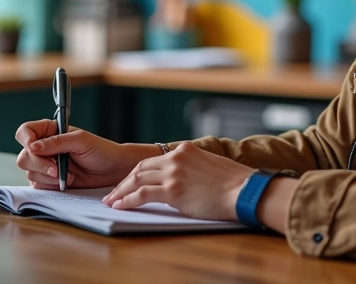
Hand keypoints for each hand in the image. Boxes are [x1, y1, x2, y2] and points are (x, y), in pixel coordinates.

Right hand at [15, 119, 158, 189]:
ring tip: (68, 175)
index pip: (26, 131)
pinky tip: (66, 182)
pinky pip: (37, 186)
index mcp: (51, 131)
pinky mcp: (48, 181)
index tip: (33, 147)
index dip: (25, 138)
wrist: (112, 170)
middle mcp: (45, 148)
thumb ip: (56, 142)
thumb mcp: (81, 141)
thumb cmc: (101, 150)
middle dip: (39, 164)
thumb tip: (33, 146)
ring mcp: (45, 165)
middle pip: (24, 156)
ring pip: (30, 173)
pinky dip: (50, 185)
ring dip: (48, 176)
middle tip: (56, 169)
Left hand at [101, 141, 252, 220]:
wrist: (243, 190)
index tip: (127, 182)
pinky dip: (128, 200)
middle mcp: (176, 157)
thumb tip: (179, 180)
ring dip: (121, 191)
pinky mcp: (173, 190)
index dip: (136, 172)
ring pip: (137, 179)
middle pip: (140, 168)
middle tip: (113, 193)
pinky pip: (143, 194)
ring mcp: (174, 172)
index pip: (152, 160)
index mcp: (185, 149)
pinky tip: (121, 206)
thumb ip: (190, 167)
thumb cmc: (231, 182)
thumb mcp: (207, 165)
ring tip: (112, 201)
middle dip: (124, 182)